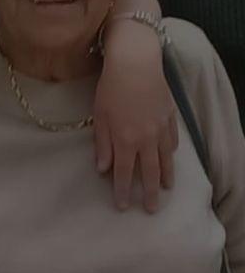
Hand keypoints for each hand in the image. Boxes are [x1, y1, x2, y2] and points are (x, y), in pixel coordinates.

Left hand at [94, 25, 175, 211]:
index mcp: (125, 140)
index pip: (124, 174)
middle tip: (152, 209)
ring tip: (166, 189)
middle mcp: (146, 139)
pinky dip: (171, 153)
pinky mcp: (170, 116)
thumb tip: (103, 169)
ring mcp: (161, 128)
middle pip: (150, 172)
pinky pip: (172, 140)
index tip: (124, 207)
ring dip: (166, 176)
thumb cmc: (111, 88)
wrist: (136, 63)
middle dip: (150, 193)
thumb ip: (102, 144)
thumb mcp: (99, 117)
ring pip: (166, 159)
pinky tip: (170, 158)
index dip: (123, 192)